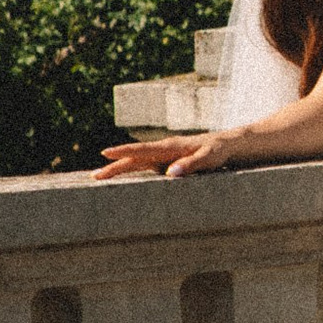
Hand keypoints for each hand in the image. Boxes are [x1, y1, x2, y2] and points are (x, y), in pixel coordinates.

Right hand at [95, 130, 236, 178]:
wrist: (229, 144)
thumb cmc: (220, 150)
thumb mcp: (210, 159)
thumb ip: (191, 165)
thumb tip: (170, 174)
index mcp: (171, 147)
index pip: (142, 150)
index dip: (123, 153)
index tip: (105, 154)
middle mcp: (163, 149)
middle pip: (133, 158)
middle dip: (113, 166)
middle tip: (93, 177)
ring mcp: (164, 155)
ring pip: (136, 162)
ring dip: (119, 169)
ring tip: (99, 177)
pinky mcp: (167, 161)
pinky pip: (145, 166)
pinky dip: (131, 170)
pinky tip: (122, 178)